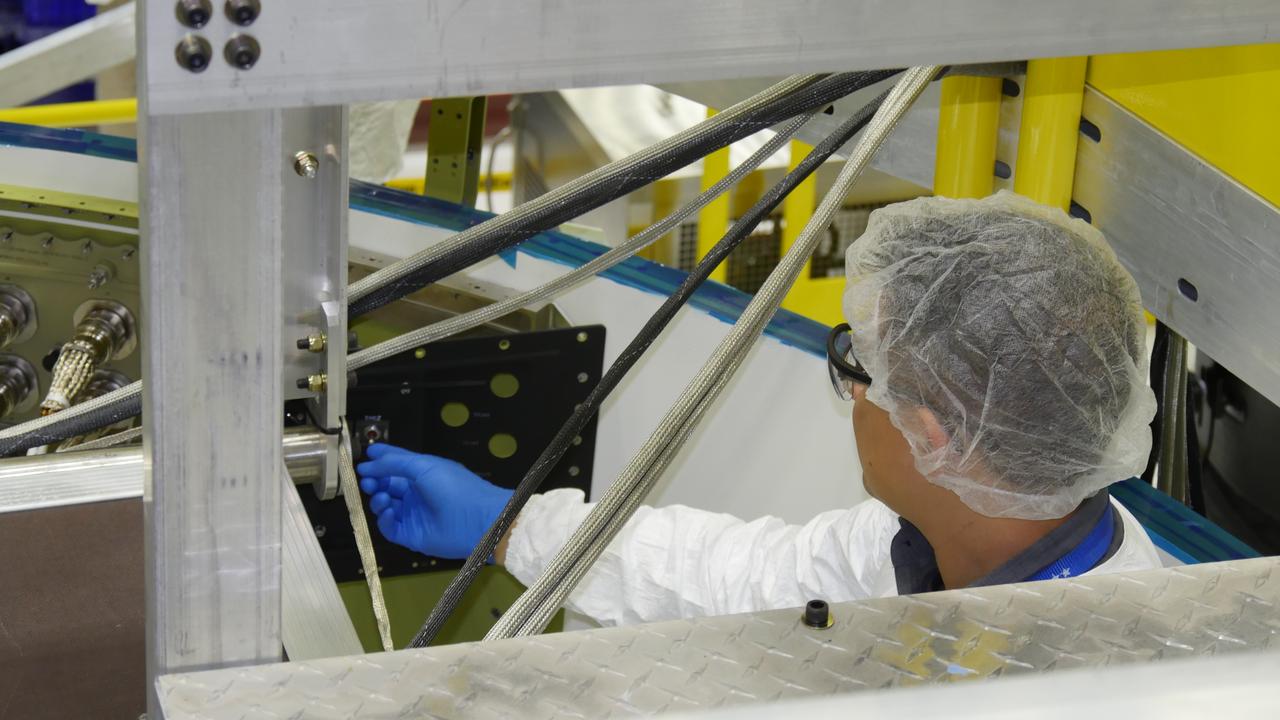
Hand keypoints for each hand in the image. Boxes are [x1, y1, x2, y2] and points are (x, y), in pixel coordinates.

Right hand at [356, 444, 512, 559]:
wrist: (476, 520)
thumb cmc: (455, 487)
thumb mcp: (424, 465)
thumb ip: (394, 462)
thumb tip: (369, 462)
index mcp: (422, 474)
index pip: (395, 466)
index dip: (379, 462)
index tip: (364, 460)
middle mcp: (416, 494)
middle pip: (386, 486)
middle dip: (374, 482)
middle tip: (367, 480)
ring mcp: (413, 515)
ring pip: (384, 507)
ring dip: (378, 500)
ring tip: (382, 496)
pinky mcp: (411, 535)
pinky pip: (389, 527)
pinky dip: (383, 519)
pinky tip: (387, 511)